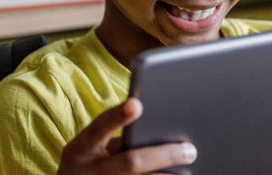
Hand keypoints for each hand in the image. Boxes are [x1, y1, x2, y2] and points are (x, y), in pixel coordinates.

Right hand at [57, 98, 197, 174]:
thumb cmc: (86, 163)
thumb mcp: (90, 149)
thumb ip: (116, 140)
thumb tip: (157, 130)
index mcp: (82, 148)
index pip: (99, 127)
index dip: (118, 116)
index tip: (137, 104)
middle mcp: (90, 170)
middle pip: (131, 163)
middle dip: (163, 155)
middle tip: (189, 151)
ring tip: (188, 169)